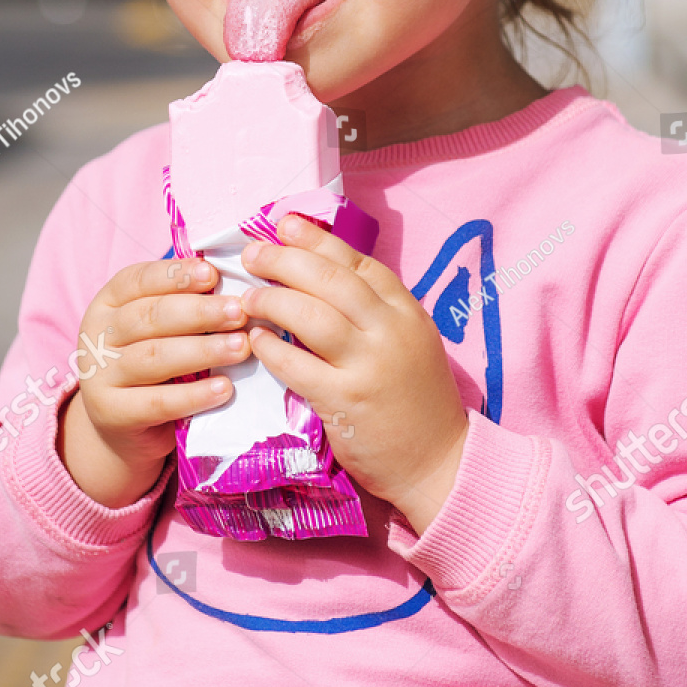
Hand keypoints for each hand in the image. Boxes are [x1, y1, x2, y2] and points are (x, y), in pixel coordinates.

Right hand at [59, 257, 250, 508]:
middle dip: (200, 312)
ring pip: (154, 356)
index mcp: (108, 303)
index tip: (214, 274)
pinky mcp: (111, 413)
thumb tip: (237, 285)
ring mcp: (98, 375)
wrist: (122, 427)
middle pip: (150, 316)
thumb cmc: (153, 366)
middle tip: (240, 311)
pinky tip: (224, 388)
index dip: (176, 275)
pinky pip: (157, 402)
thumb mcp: (160, 329)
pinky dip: (193, 395)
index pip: (139, 280)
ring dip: (203, 350)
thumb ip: (186, 305)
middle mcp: (97, 335)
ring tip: (241, 346)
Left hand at [240, 215, 469, 534]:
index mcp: (407, 312)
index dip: (318, 240)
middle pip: (331, 280)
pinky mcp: (347, 401)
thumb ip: (374, 312)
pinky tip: (256, 340)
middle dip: (285, 260)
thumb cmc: (416, 401)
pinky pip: (298, 365)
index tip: (285, 224)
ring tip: (247, 299)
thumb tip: (320, 276)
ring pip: (311, 315)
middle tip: (253, 253)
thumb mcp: (408, 343)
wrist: (439, 462)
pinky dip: (272, 348)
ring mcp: (370, 366)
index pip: (358, 262)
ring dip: (272, 301)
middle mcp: (391, 331)